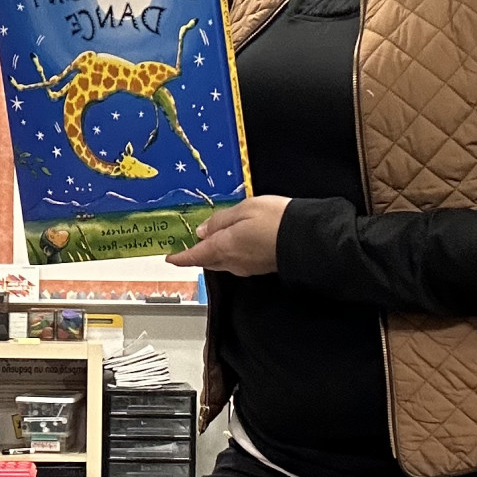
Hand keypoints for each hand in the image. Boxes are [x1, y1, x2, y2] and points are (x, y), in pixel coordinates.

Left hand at [167, 196, 289, 275]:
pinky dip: (229, 253)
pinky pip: (237, 261)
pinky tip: (233, 242)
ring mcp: (247, 266)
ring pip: (222, 262)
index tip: (170, 257)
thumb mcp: (243, 209)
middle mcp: (232, 261)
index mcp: (223, 246)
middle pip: (207, 261)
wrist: (307, 238)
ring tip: (209, 240)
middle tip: (186, 246)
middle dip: (196, 254)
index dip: (180, 257)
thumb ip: (220, 220)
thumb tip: (203, 230)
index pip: (194, 256)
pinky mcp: (260, 266)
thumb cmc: (275, 220)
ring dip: (212, 253)